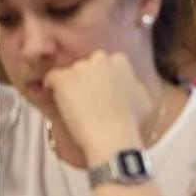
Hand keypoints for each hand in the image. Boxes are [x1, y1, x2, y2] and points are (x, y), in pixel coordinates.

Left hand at [43, 50, 152, 166]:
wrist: (113, 135)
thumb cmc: (132, 122)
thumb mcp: (143, 99)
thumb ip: (133, 85)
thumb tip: (129, 85)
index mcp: (121, 61)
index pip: (108, 62)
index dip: (104, 77)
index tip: (103, 89)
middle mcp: (100, 59)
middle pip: (88, 65)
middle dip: (87, 77)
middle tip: (88, 97)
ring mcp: (80, 67)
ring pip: (71, 73)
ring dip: (71, 85)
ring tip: (74, 105)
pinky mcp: (62, 78)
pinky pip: (51, 79)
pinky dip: (52, 88)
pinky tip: (58, 102)